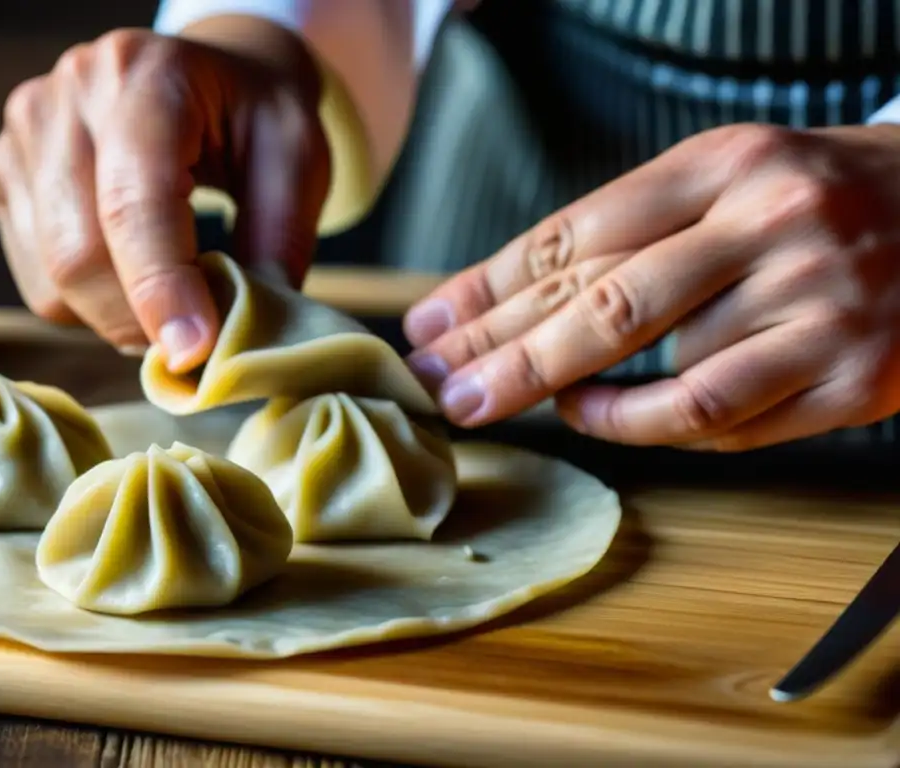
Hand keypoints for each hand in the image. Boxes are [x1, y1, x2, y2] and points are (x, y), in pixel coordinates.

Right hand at [0, 25, 329, 372]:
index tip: (196, 352)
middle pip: (78, 253)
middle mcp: (65, 97)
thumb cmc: (255, 118)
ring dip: (117, 320)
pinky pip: (37, 282)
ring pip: (52, 280)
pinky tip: (131, 277)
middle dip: (142, 321)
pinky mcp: (4, 175)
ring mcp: (24, 135)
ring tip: (173, 298)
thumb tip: (242, 333)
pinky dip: (89, 307)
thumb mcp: (299, 160)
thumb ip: (279, 239)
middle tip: (199, 340)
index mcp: (144, 76)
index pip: (133, 201)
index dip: (162, 288)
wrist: (206, 77)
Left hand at [403, 123, 899, 449]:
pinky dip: (640, 425)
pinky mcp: (849, 376)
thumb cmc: (820, 201)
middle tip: (440, 385)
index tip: (433, 323)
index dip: (492, 285)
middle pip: (605, 300)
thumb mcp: (730, 181)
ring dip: (566, 390)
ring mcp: (816, 302)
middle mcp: (772, 224)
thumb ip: (634, 231)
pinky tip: (595, 418)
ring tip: (501, 399)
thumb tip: (513, 295)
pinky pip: (718, 416)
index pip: (579, 233)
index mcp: (726, 165)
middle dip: (505, 351)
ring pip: (658, 364)